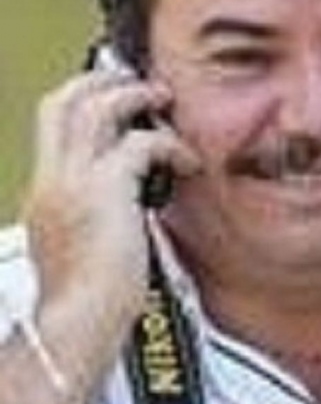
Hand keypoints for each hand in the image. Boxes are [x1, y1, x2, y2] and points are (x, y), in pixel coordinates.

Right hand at [22, 70, 200, 312]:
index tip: (115, 91)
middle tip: (140, 84)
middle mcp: (54, 177)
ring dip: (137, 97)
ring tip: (165, 101)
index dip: (84, 95)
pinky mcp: (106, 192)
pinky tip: (188, 163)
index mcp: (47, 188)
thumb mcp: (81, 238)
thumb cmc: (90, 291)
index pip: (52, 120)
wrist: (81, 324)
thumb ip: (95, 205)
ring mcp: (75, 182)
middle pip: (63, 101)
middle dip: (103, 81)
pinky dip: (170, 146)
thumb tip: (129, 188)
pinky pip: (142, 145)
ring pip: (97, 109)